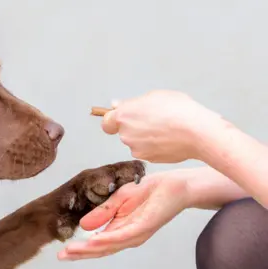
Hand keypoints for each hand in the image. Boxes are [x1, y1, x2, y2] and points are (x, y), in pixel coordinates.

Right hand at [57, 170, 189, 260]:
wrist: (174, 184)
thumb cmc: (150, 191)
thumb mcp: (119, 198)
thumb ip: (102, 212)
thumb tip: (83, 226)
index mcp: (121, 229)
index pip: (98, 243)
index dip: (80, 248)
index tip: (63, 251)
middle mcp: (128, 236)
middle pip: (101, 249)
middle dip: (80, 253)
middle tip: (61, 256)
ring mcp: (136, 233)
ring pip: (109, 245)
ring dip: (89, 249)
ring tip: (72, 251)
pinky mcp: (144, 226)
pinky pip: (123, 235)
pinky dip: (107, 239)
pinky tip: (93, 240)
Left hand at [102, 90, 225, 162]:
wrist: (198, 133)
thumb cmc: (178, 110)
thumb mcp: (154, 96)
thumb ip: (132, 103)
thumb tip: (117, 106)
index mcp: (123, 116)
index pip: (106, 123)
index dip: (113, 120)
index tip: (123, 117)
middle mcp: (126, 135)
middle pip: (124, 132)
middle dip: (135, 126)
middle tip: (154, 119)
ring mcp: (137, 149)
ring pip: (137, 142)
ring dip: (146, 137)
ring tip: (165, 128)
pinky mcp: (149, 159)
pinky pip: (148, 151)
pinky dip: (155, 146)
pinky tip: (169, 139)